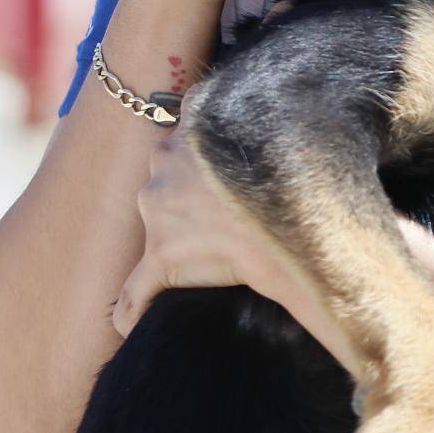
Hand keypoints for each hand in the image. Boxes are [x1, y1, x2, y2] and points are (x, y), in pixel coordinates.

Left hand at [112, 127, 283, 338]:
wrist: (289, 222)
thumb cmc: (294, 175)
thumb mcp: (281, 127)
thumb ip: (266, 122)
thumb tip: (303, 107)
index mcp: (192, 130)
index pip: (187, 129)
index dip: (205, 150)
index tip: (223, 164)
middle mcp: (164, 163)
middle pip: (166, 172)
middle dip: (186, 189)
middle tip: (223, 208)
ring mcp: (157, 211)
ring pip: (154, 221)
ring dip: (173, 234)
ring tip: (205, 253)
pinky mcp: (159, 256)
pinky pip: (136, 289)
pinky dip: (132, 309)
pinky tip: (130, 326)